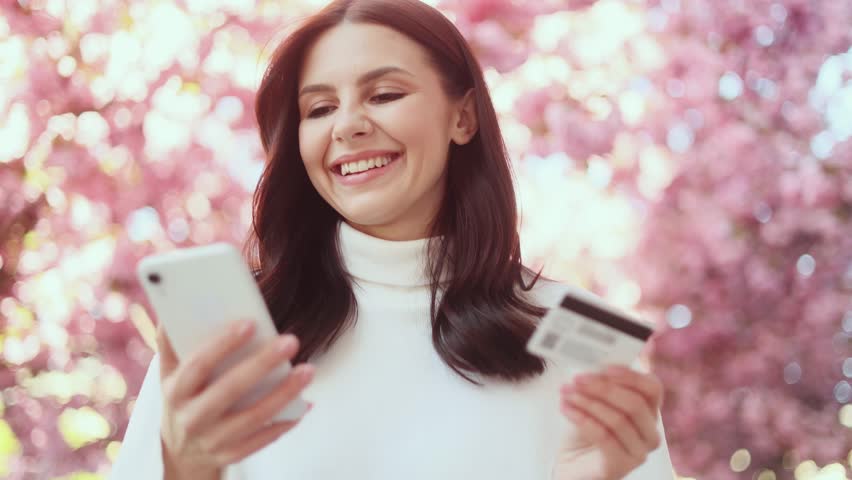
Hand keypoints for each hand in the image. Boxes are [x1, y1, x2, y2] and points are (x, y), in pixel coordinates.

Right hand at [157, 319, 313, 475]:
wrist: (180, 451)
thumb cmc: (183, 398)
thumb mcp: (169, 372)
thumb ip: (172, 341)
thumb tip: (174, 307)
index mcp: (176, 390)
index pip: (198, 365)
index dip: (223, 344)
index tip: (250, 323)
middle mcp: (191, 417)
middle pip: (229, 390)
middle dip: (262, 364)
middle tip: (290, 342)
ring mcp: (211, 440)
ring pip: (252, 417)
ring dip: (283, 394)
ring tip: (307, 370)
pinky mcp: (230, 455)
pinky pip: (262, 440)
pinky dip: (284, 423)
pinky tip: (304, 404)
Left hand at [553, 365, 662, 479]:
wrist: (572, 463)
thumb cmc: (586, 431)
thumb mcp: (593, 401)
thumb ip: (600, 385)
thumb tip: (595, 367)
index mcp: (648, 412)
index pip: (652, 389)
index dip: (631, 376)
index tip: (605, 368)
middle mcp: (649, 433)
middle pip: (635, 403)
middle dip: (603, 388)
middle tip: (577, 380)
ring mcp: (638, 452)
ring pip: (618, 420)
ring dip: (588, 402)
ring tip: (566, 394)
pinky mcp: (621, 465)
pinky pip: (605, 437)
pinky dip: (583, 419)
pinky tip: (566, 409)